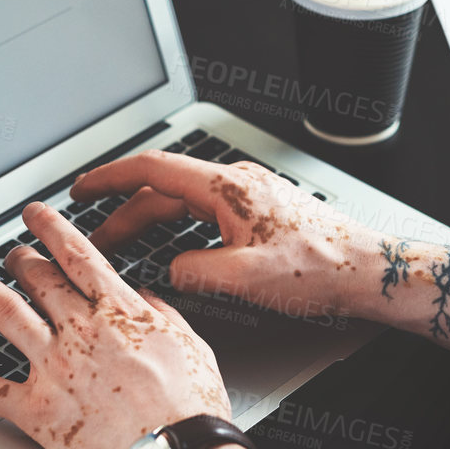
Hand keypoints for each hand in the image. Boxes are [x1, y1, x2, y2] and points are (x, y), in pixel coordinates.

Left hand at [0, 201, 229, 448]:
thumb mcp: (193, 346)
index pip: (76, 255)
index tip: (36, 215)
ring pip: (4, 312)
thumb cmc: (191, 410)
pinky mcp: (36, 410)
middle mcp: (81, 331)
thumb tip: (145, 298)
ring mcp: (54, 367)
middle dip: (20, 260)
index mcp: (120, 312)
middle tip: (12, 254)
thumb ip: (163, 316)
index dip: (50, 228)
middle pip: (38, 279)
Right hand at [68, 151, 381, 322]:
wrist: (367, 269)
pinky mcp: (259, 210)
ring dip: (149, 218)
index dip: (111, 177)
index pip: (154, 169)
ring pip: (184, 200)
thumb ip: (197, 272)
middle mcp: (236, 183)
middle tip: (92, 231)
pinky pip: (204, 210)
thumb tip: (172, 270)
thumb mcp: (248, 278)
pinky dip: (175, 223)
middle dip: (123, 209)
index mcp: (228, 188)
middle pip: (164, 188)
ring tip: (122, 242)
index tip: (82, 187)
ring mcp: (249, 194)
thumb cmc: (321, 268)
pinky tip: (170, 243)